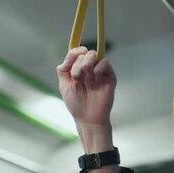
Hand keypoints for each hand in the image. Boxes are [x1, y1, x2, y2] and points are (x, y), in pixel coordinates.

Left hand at [57, 47, 119, 172]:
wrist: (88, 118)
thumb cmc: (76, 104)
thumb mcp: (64, 86)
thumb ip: (64, 70)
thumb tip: (72, 54)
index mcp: (77, 70)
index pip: (76, 53)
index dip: (73, 52)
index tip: (72, 59)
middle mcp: (89, 69)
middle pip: (83, 54)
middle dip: (78, 66)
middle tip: (78, 79)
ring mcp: (99, 72)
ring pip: (93, 56)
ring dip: (86, 67)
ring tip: (88, 81)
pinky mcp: (109, 76)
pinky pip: (104, 63)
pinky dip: (98, 70)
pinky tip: (96, 81)